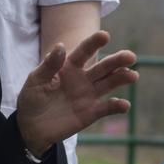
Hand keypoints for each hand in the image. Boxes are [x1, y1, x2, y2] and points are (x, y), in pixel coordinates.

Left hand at [16, 30, 137, 155]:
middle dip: (117, 61)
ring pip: (109, 84)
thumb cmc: (31, 99)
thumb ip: (49, 65)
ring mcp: (89, 95)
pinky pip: (106, 108)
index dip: (94, 43)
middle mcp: (83, 78)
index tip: (105, 36)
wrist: (31, 127)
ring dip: (122, 79)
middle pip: (103, 67)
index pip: (84, 52)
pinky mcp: (91, 112)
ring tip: (133, 75)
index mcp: (69, 66)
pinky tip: (124, 105)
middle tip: (130, 56)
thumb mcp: (35, 80)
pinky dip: (116, 106)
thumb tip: (60, 46)